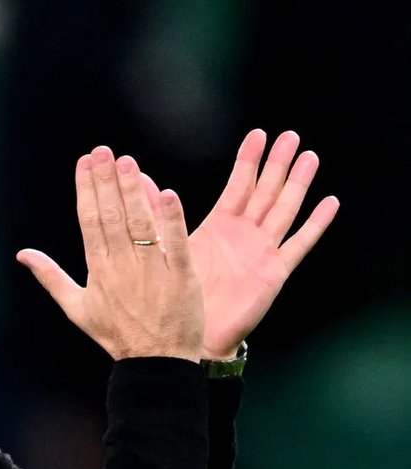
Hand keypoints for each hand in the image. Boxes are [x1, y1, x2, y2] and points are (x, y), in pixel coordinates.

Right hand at [16, 146, 203, 361]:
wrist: (155, 363)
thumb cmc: (117, 336)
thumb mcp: (77, 308)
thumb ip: (50, 277)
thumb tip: (22, 254)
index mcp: (98, 271)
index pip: (89, 222)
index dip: (86, 189)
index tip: (85, 162)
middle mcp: (122, 267)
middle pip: (112, 216)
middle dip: (106, 181)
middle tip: (104, 151)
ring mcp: (152, 271)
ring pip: (140, 224)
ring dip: (133, 191)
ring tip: (128, 162)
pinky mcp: (181, 277)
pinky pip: (175, 243)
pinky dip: (170, 219)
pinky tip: (165, 193)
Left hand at [160, 129, 338, 358]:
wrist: (192, 335)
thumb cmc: (179, 295)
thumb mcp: (169, 248)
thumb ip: (158, 214)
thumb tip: (138, 181)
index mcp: (220, 226)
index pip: (238, 185)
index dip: (248, 160)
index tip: (258, 134)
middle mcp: (244, 235)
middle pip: (266, 191)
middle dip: (278, 163)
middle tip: (291, 135)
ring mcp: (262, 251)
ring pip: (284, 210)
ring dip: (297, 184)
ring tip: (310, 157)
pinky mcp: (274, 272)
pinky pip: (298, 244)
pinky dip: (315, 224)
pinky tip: (329, 203)